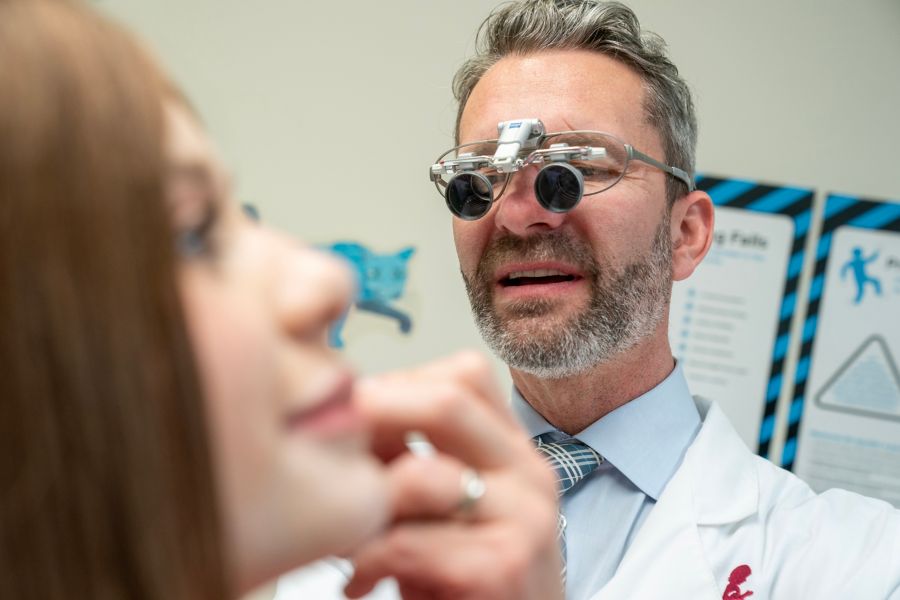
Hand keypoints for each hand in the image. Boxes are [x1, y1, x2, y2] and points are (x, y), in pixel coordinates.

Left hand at [345, 352, 561, 599]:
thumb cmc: (463, 584)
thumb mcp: (440, 508)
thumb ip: (405, 459)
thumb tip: (343, 416)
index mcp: (513, 449)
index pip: (466, 373)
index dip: (402, 382)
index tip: (358, 410)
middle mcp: (529, 473)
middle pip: (449, 401)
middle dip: (375, 413)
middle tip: (329, 442)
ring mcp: (524, 519)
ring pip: (422, 475)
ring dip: (364, 505)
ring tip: (343, 535)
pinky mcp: (503, 567)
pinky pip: (409, 544)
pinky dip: (367, 560)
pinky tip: (358, 582)